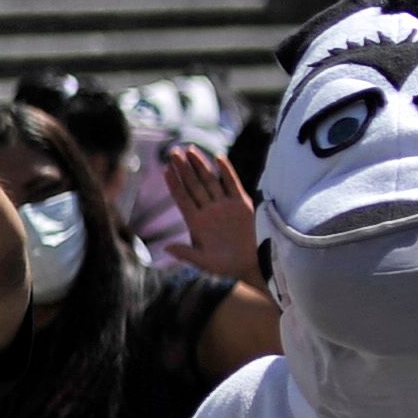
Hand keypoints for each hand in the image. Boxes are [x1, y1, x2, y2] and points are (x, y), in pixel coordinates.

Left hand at [163, 142, 259, 283]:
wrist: (252, 266)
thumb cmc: (227, 267)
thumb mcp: (206, 263)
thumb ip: (187, 254)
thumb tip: (166, 249)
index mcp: (197, 223)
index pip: (182, 199)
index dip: (174, 185)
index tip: (166, 170)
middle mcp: (209, 211)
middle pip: (193, 185)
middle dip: (183, 168)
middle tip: (173, 152)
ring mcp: (225, 206)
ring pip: (210, 181)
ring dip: (200, 165)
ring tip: (190, 149)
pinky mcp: (242, 205)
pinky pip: (232, 184)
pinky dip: (226, 171)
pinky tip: (218, 158)